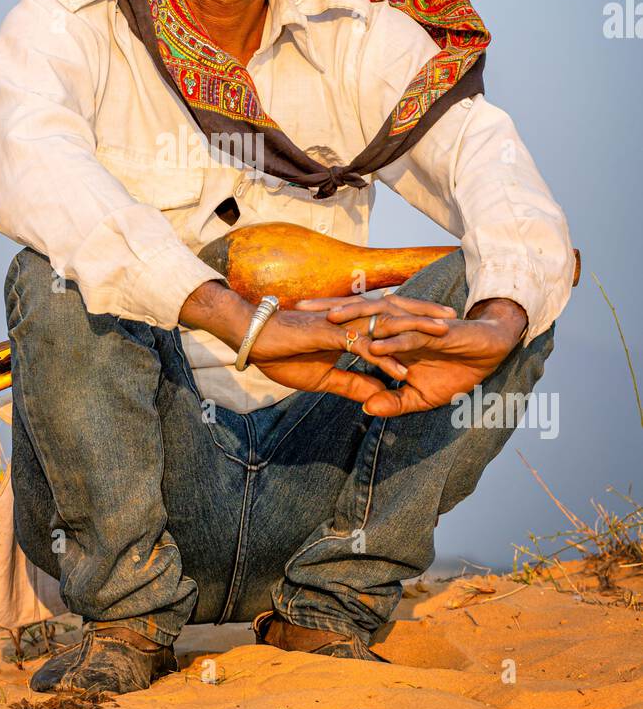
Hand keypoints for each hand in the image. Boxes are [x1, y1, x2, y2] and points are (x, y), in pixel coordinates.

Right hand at [248, 294, 452, 401]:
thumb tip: (381, 393)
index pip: (388, 321)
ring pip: (386, 326)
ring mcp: (340, 326)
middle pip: (395, 315)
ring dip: (415, 331)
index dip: (412, 321)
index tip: (437, 325)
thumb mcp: (324, 377)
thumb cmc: (282, 355)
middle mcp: (348, 321)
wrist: (253, 341)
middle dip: (425, 316)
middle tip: (454, 318)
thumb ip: (353, 382)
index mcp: (348, 327)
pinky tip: (403, 371)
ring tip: (443, 334)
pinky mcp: (329, 337)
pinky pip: (363, 348)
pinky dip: (384, 359)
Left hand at [319, 297, 527, 415]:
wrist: (490, 353)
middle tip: (299, 308)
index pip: (353, 322)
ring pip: (382, 319)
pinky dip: (394, 341)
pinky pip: (411, 336)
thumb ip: (394, 401)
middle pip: (359, 312)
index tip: (295, 323)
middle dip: (329, 309)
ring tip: (332, 320)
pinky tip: (376, 345)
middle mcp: (400, 325)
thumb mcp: (421, 395)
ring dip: (358, 318)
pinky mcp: (437, 332)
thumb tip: (368, 408)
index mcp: (391, 334)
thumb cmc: (456, 370)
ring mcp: (417, 326)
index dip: (326, 320)